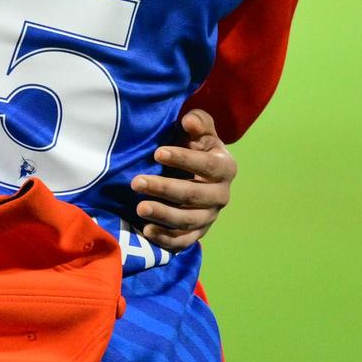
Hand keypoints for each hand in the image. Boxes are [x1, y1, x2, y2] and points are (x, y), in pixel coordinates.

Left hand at [130, 109, 237, 251]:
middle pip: (194, 195)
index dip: (183, 159)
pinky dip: (166, 239)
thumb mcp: (200, 131)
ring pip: (188, 220)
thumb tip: (190, 121)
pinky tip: (147, 230)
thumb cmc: (196, 146)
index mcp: (225, 167)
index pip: (207, 165)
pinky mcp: (198, 233)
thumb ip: (198, 122)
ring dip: (163, 215)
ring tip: (139, 207)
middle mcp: (222, 195)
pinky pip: (184, 241)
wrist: (198, 172)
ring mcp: (210, 217)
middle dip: (164, 189)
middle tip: (136, 182)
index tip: (157, 153)